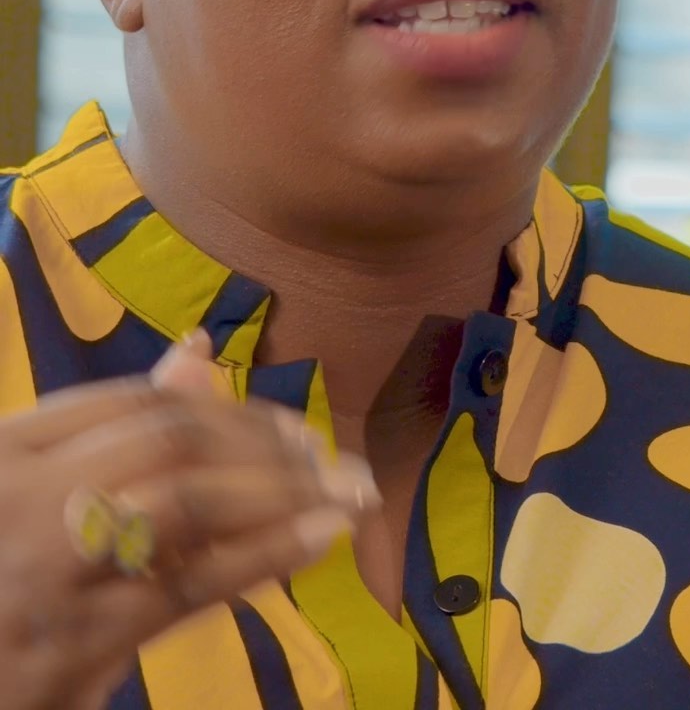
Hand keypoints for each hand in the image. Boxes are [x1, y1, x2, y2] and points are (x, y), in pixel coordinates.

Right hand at [0, 331, 378, 709]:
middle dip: (267, 446)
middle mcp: (22, 496)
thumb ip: (116, 430)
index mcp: (11, 446)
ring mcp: (45, 572)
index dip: (233, 410)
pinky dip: (267, 552)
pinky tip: (322, 535)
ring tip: (346, 496)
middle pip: (171, 441)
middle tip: (334, 464)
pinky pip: (190, 585)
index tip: (296, 428)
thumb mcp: (43, 496)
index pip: (140, 402)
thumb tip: (199, 350)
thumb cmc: (4, 579)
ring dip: (282, 490)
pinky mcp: (73, 648)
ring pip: (187, 502)